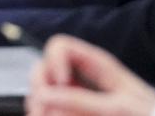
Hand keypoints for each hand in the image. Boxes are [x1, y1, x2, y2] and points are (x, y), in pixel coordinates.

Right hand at [26, 35, 154, 115]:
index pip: (59, 46)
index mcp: (94, 64)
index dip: (53, 61)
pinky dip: (47, 113)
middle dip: (39, 88)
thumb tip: (45, 95)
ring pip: (42, 93)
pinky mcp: (73, 111)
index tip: (60, 84)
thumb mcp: (115, 109)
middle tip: (41, 112)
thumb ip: (80, 101)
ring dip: (39, 106)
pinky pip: (50, 109)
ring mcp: (75, 95)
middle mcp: (80, 76)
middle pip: (44, 69)